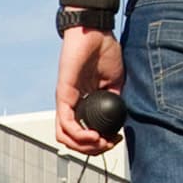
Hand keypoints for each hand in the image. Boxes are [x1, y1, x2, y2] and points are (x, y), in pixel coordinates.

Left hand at [55, 27, 122, 155]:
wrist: (96, 32)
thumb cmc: (104, 52)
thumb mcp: (115, 83)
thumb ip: (114, 101)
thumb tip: (119, 120)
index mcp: (83, 103)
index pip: (83, 134)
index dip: (99, 144)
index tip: (116, 139)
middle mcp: (71, 105)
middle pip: (72, 141)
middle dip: (93, 150)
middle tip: (109, 144)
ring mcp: (65, 100)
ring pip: (65, 137)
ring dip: (84, 147)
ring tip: (102, 142)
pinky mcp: (63, 94)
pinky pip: (65, 122)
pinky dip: (79, 135)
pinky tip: (95, 135)